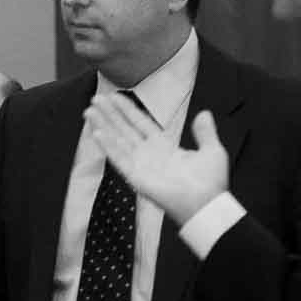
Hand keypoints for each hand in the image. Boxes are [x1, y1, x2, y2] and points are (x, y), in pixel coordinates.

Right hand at [83, 99, 229, 224]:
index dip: (127, 109)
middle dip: (109, 114)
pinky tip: (97, 133)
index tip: (114, 96)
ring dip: (103, 126)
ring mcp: (140, 165)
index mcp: (163, 146)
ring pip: (117, 140)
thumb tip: (205, 114)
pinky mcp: (135, 177)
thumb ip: (205, 132)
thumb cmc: (210, 182)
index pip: (140, 123)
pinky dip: (108, 146)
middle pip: (124, 129)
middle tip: (95, 99)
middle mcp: (148, 154)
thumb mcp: (212, 151)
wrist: (206, 203)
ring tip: (89, 112)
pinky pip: (119, 159)